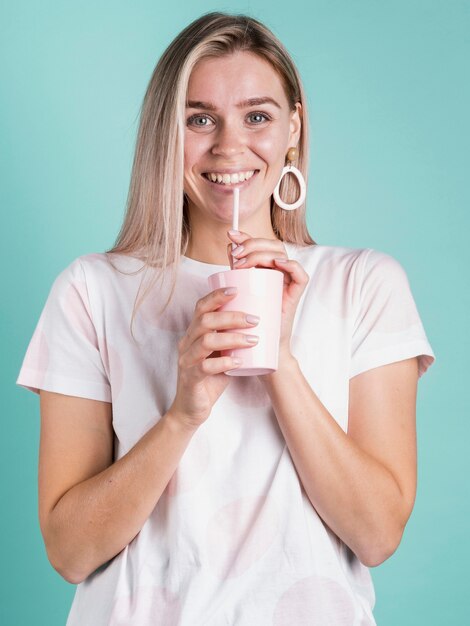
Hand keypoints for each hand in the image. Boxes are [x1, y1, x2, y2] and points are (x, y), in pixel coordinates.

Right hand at [169, 287, 260, 429]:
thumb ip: (232, 339)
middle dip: (232, 317)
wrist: (192, 409)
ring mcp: (187, 361)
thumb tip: (259, 322)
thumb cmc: (209, 379)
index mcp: (193, 334)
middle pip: (205, 320)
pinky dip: (225, 362)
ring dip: (233, 338)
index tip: (237, 289)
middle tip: (255, 319)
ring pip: (207, 341)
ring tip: (253, 340)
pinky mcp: (191, 378)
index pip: (201, 307)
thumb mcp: (221, 354)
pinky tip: (239, 362)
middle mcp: (187, 343)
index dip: (217, 296)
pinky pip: (206, 366)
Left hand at [226, 229, 308, 358]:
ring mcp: (288, 281)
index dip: (247, 235)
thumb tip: (230, 247)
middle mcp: (279, 270)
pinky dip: (291, 265)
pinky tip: (276, 263)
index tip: (230, 234)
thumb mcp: (239, 289)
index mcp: (266, 267)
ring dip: (262, 254)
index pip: (260, 243)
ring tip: (243, 264)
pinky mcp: (296, 294)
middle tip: (235, 255)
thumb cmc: (249, 317)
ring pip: (282, 255)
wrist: (261, 343)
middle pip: (271, 245)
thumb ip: (236, 268)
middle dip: (251, 244)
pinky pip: (301, 275)